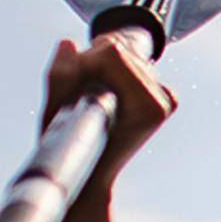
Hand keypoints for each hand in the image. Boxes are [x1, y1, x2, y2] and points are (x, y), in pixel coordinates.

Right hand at [44, 34, 177, 200]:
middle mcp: (162, 101)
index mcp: (147, 105)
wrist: (90, 177)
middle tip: (83, 97)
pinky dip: (114, 72)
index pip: (111, 52)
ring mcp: (164, 99)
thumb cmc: (69, 149)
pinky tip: (108, 97)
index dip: (83, 64)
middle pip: (118, 47)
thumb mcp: (56, 113)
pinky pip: (130, 62)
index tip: (77, 93)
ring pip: (124, 51)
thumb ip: (60, 77)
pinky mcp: (162, 97)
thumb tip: (69, 43)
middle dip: (92, 64)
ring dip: (101, 68)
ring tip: (93, 100)